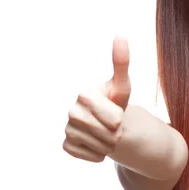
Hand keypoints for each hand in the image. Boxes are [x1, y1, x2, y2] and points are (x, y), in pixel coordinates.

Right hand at [63, 36, 131, 162]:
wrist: (108, 124)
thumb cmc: (116, 102)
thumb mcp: (122, 86)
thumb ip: (121, 63)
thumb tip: (121, 34)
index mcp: (84, 94)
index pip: (108, 116)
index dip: (116, 118)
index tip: (118, 115)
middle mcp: (72, 110)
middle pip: (104, 133)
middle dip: (115, 133)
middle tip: (114, 127)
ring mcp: (67, 128)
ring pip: (98, 146)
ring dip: (109, 144)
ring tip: (107, 134)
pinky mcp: (66, 145)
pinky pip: (88, 155)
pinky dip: (98, 154)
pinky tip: (97, 144)